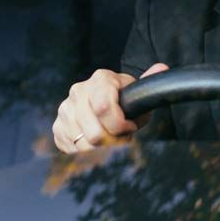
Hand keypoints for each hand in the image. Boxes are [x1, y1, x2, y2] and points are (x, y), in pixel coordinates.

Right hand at [53, 63, 168, 152]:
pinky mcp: (58, 126)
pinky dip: (86, 153)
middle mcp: (78, 91)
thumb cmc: (125, 101)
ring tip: (110, 139)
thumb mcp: (138, 93)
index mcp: (100, 79)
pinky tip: (96, 143)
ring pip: (83, 145)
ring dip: (101, 149)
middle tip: (122, 137)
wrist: (102, 103)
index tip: (130, 128)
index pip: (103, 107)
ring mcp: (65, 108)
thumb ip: (149, 83)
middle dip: (113, 142)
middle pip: (94, 133)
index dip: (119, 125)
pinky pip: (71, 149)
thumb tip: (162, 68)